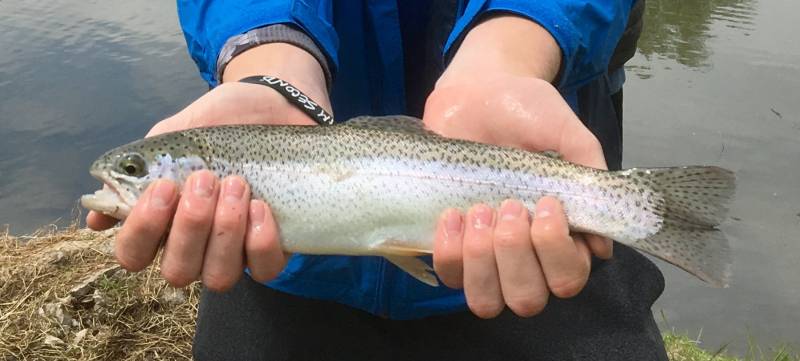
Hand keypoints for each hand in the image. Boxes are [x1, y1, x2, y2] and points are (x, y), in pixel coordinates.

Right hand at [87, 43, 328, 290]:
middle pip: (177, 272)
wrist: (275, 103)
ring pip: (218, 277)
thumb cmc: (220, 121)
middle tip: (205, 178)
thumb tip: (97, 212)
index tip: (164, 187)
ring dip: (224, 232)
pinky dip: (260, 241)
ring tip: (235, 184)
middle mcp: (195, 247)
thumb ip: (139, 168)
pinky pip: (264, 270)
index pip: (133, 254)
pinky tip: (261, 206)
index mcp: (162, 223)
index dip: (143, 230)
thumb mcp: (176, 134)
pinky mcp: (274, 248)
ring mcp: (234, 252)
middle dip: (190, 226)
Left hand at [424, 15, 611, 317]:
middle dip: (516, 255)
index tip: (547, 205)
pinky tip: (453, 214)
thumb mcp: (569, 136)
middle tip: (510, 205)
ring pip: (486, 300)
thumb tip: (602, 245)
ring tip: (480, 210)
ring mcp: (485, 255)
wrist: (478, 90)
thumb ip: (590, 180)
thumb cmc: (528, 110)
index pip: (568, 279)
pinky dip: (450, 250)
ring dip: (483, 260)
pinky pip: (449, 275)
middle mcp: (525, 255)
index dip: (556, 253)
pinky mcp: (450, 245)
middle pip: (527, 298)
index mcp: (560, 236)